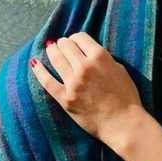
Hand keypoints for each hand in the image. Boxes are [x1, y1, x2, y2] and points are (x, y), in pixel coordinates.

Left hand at [31, 32, 144, 150]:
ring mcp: (73, 83)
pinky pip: (47, 81)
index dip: (76, 38)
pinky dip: (39, 71)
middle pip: (66, 45)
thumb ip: (103, 58)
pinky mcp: (65, 98)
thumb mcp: (119, 68)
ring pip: (56, 58)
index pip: (80, 37)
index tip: (76, 42)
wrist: (123, 123)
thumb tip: (88, 52)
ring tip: (50, 49)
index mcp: (99, 56)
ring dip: (52, 51)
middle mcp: (84, 66)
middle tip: (63, 45)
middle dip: (64, 43)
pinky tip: (34, 62)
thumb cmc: (126, 96)